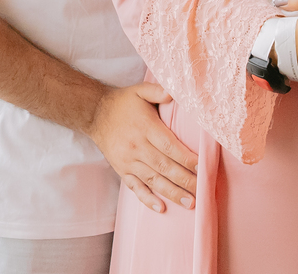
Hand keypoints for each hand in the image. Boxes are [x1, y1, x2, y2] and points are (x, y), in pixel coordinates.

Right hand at [87, 82, 197, 212]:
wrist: (95, 113)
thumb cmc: (123, 102)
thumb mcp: (140, 90)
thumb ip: (158, 90)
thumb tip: (173, 92)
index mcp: (145, 127)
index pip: (170, 146)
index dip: (187, 158)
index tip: (202, 168)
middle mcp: (137, 146)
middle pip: (164, 166)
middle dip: (185, 180)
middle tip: (202, 191)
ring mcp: (128, 160)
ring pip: (153, 180)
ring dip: (172, 192)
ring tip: (189, 203)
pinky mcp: (121, 169)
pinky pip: (135, 187)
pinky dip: (147, 198)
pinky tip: (161, 207)